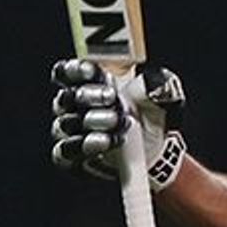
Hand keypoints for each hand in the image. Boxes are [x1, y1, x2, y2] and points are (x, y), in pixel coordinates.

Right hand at [49, 59, 186, 190]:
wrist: (156, 154)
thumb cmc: (149, 118)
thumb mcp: (159, 98)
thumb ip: (155, 86)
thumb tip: (149, 82)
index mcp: (89, 84)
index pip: (67, 72)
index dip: (75, 69)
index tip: (92, 71)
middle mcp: (74, 107)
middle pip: (66, 96)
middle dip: (89, 95)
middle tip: (111, 97)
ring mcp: (70, 132)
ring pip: (67, 124)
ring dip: (93, 121)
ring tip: (118, 122)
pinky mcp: (72, 157)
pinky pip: (67, 151)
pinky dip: (86, 145)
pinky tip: (107, 141)